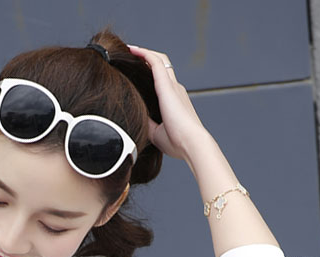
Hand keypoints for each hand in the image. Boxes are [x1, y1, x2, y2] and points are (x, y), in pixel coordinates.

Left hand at [127, 45, 212, 162]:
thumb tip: (137, 117)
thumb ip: (148, 122)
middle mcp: (175, 89)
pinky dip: (144, 54)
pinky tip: (132, 50)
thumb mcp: (156, 133)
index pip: (161, 80)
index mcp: (173, 100)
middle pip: (161, 66)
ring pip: (159, 60)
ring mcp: (173, 86)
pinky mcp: (167, 86)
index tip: (135, 70)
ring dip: (144, 53)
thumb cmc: (177, 142)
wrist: (190, 143)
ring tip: (128, 50)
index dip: (149, 72)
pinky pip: (156, 62)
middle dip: (146, 59)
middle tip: (129, 56)